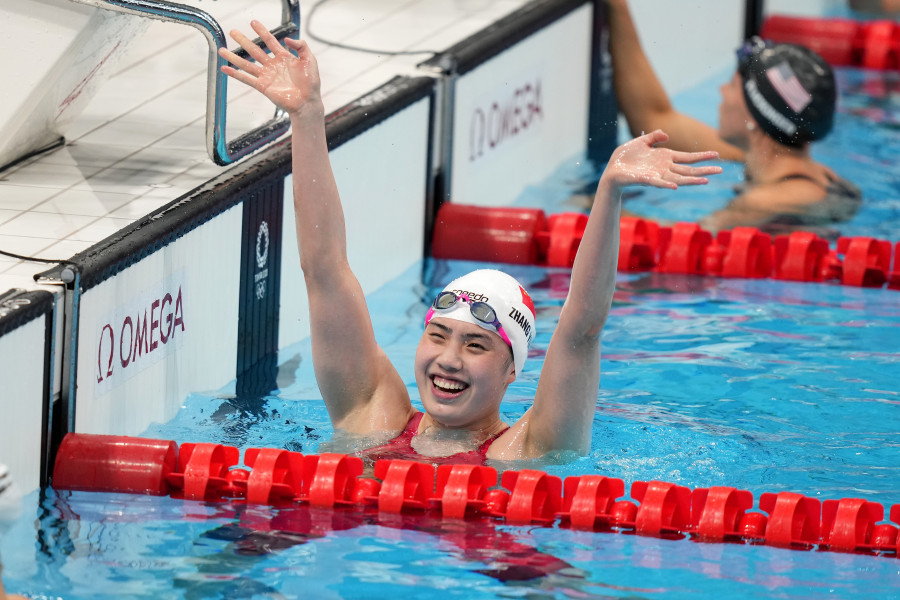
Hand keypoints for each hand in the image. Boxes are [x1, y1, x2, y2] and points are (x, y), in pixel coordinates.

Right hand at [218, 21, 321, 116]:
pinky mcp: (263, 86)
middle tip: (233, 31)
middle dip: (244, 40)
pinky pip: (246, 79)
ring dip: (234, 57)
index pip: (270, 41)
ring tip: (222, 50)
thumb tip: (286, 38)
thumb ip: (301, 46)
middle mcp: (273, 66)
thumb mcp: (310, 60)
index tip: (253, 22)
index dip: (262, 32)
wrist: (307, 102)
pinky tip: (225, 68)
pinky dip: (235, 74)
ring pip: (247, 64)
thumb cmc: (311, 83)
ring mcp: (267, 76)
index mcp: (284, 58)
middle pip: (255, 50)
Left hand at [602, 129, 721, 190]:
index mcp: (665, 157)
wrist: (612, 169)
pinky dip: (666, 184)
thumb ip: (654, 136)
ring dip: (692, 180)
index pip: (688, 157)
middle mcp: (664, 168)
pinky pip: (658, 183)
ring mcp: (657, 175)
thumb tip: (667, 135)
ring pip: (678, 178)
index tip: (717, 154)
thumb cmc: (626, 157)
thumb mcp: (641, 141)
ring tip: (706, 180)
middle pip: (688, 169)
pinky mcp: (646, 179)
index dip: (702, 156)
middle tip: (721, 170)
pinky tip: (675, 186)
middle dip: (704, 170)